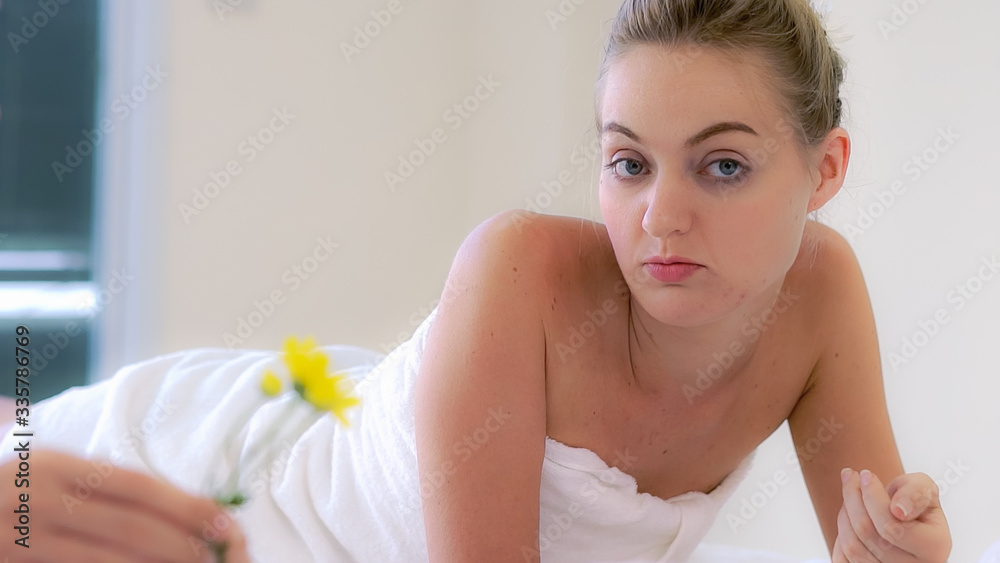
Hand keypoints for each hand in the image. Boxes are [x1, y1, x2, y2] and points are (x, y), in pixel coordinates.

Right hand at [0, 449, 248, 561]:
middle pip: (131, 526)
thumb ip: (103, 489)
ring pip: (109, 560)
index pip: (138, 487)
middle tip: (221, 558)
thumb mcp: (48, 477)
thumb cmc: (11, 498)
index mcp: (56, 466)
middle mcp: (38, 499)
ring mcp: (20, 540)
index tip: (226, 524)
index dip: (188, 507)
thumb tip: (183, 509)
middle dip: (184, 546)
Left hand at [833, 468, 950, 562]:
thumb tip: (899, 509)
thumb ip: (916, 491)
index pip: (892, 526)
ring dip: (844, 515)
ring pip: (853, 548)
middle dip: (853, 499)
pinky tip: (848, 518)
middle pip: (868, 534)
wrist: (904, 521)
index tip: (865, 474)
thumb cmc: (913, 504)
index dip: (872, 497)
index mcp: (935, 548)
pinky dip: (840, 536)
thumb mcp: (924, 488)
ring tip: (849, 494)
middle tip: (850, 477)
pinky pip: (843, 560)